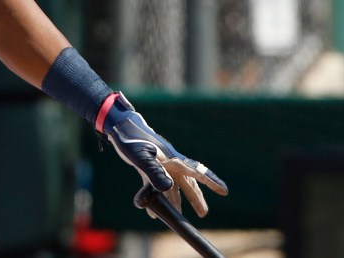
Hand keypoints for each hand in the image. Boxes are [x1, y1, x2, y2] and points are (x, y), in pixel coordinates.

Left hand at [99, 93, 227, 216]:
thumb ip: (154, 171)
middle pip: (187, 183)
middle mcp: (169, 163)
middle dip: (195, 198)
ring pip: (173, 187)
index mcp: (172, 159)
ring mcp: (159, 165)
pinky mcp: (148, 168)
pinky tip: (152, 211)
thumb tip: (168, 187)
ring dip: (177, 201)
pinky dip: (157, 198)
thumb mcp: (141, 157)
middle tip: (203, 214)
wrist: (118, 127)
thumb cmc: (131, 139)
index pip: (196, 172)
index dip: (211, 182)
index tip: (224, 191)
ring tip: (181, 216)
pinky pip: (156, 186)